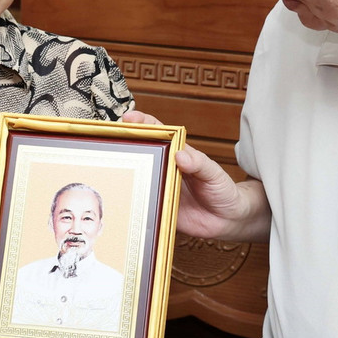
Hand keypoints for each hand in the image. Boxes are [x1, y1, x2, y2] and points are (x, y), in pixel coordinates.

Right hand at [121, 110, 266, 240]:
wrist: (228, 219)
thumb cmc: (223, 190)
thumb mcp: (214, 173)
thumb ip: (199, 163)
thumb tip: (181, 155)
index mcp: (177, 154)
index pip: (157, 133)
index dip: (142, 124)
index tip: (129, 118)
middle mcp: (164, 169)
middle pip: (140, 154)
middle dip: (123, 145)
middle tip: (110, 142)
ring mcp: (159, 188)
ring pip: (136, 178)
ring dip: (123, 174)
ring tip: (108, 169)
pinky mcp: (158, 209)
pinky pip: (141, 205)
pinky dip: (130, 203)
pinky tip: (118, 201)